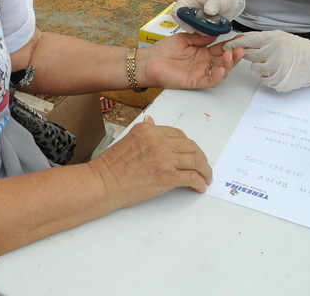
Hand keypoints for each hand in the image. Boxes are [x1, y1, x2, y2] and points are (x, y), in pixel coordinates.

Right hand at [88, 116, 211, 206]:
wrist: (104, 183)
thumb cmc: (111, 166)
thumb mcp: (128, 139)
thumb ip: (144, 131)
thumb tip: (151, 122)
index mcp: (149, 130)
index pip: (178, 134)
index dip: (188, 145)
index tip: (192, 153)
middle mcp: (158, 141)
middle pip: (190, 146)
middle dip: (200, 157)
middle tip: (203, 166)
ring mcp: (164, 158)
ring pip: (195, 161)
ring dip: (204, 170)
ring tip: (206, 177)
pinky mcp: (167, 177)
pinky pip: (191, 177)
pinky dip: (199, 182)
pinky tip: (200, 186)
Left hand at [139, 33, 243, 89]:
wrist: (148, 61)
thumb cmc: (163, 50)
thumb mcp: (184, 38)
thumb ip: (199, 37)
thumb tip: (214, 35)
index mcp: (203, 52)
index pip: (221, 48)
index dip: (232, 44)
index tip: (241, 38)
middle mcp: (204, 63)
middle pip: (224, 61)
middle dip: (234, 55)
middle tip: (241, 48)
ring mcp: (200, 73)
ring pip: (220, 71)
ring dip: (228, 64)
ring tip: (232, 55)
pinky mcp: (194, 81)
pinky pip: (209, 81)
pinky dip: (217, 76)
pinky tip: (221, 69)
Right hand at [171, 0, 244, 33]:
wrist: (229, 5)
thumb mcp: (220, 0)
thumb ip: (214, 4)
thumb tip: (208, 10)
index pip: (176, 11)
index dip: (182, 21)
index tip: (192, 28)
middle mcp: (186, 8)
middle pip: (181, 22)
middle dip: (193, 28)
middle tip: (205, 30)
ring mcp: (191, 17)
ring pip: (188, 29)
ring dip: (198, 32)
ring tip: (210, 29)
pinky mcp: (195, 24)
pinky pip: (194, 32)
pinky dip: (202, 34)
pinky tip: (210, 31)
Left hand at [223, 30, 309, 91]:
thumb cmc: (298, 48)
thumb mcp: (280, 37)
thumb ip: (261, 39)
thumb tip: (241, 40)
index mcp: (274, 40)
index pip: (249, 41)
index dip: (236, 44)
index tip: (227, 46)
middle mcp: (274, 54)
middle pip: (248, 55)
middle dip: (248, 54)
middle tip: (257, 53)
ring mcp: (277, 69)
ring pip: (255, 68)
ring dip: (261, 66)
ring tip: (274, 62)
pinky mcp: (279, 81)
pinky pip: (264, 79)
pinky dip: (268, 76)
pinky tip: (278, 70)